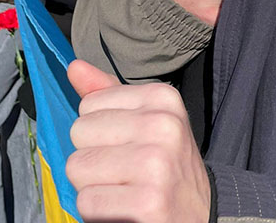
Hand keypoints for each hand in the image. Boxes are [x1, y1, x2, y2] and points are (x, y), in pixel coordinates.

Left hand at [66, 60, 209, 222]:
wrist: (201, 216)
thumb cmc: (163, 165)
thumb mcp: (145, 121)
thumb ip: (106, 94)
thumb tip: (74, 67)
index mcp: (162, 98)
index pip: (88, 104)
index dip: (99, 132)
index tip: (129, 146)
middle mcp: (162, 126)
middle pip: (79, 132)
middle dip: (92, 158)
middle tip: (125, 173)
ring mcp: (156, 166)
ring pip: (77, 167)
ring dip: (91, 187)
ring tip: (123, 191)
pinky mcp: (148, 205)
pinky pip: (87, 203)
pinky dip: (98, 214)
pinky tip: (125, 211)